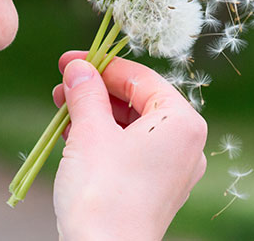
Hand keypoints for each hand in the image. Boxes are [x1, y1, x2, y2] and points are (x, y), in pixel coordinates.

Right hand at [51, 51, 206, 240]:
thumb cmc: (104, 194)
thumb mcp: (90, 133)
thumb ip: (87, 94)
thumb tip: (79, 68)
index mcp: (184, 121)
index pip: (143, 79)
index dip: (104, 65)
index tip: (72, 59)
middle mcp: (189, 142)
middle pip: (142, 102)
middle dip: (99, 92)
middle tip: (64, 84)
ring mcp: (178, 167)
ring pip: (137, 127)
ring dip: (100, 115)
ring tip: (64, 110)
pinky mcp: (162, 187)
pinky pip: (137, 151)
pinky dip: (109, 140)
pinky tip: (78, 136)